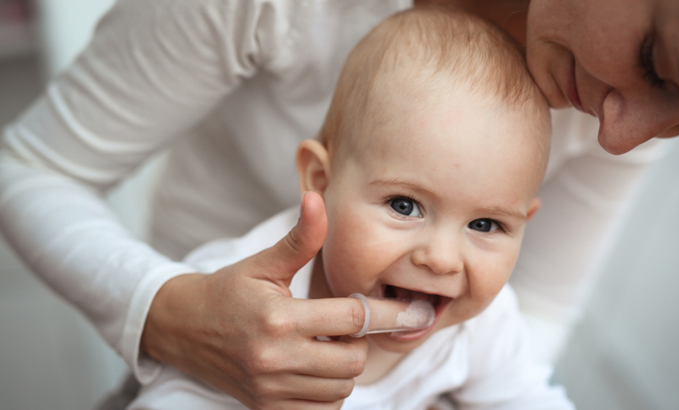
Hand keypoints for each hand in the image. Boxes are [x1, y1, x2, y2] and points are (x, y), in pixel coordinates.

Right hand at [142, 192, 367, 408]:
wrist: (181, 329)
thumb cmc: (228, 291)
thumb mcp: (264, 263)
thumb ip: (300, 238)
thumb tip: (317, 199)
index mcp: (279, 318)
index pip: (352, 318)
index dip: (386, 312)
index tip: (409, 309)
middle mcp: (276, 358)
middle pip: (352, 360)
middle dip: (360, 342)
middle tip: (344, 325)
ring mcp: (270, 389)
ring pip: (340, 389)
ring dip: (344, 367)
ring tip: (326, 345)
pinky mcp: (266, 408)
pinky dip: (328, 393)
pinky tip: (315, 369)